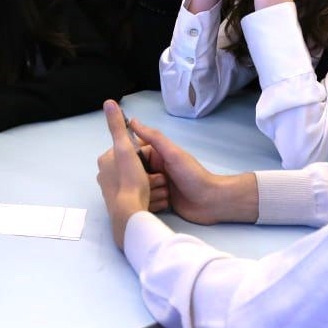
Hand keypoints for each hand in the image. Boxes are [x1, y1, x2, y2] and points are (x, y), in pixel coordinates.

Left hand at [96, 100, 153, 248]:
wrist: (130, 213)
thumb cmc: (129, 179)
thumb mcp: (124, 147)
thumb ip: (117, 125)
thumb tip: (108, 102)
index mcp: (105, 161)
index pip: (130, 150)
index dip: (143, 154)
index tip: (152, 161)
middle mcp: (105, 176)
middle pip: (134, 166)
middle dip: (147, 171)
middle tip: (155, 179)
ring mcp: (112, 192)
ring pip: (138, 182)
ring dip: (149, 185)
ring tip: (154, 189)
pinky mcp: (121, 206)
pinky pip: (138, 196)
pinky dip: (147, 197)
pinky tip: (151, 200)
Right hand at [129, 117, 257, 225]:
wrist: (210, 202)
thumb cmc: (192, 175)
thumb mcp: (172, 153)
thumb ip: (153, 137)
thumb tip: (132, 121)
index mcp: (156, 155)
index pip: (133, 154)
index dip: (126, 159)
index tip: (117, 165)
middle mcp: (155, 169)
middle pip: (134, 173)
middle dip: (136, 179)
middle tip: (139, 184)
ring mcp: (157, 186)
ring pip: (138, 188)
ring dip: (144, 193)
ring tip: (152, 195)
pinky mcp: (159, 201)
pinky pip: (145, 201)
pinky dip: (148, 203)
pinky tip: (151, 206)